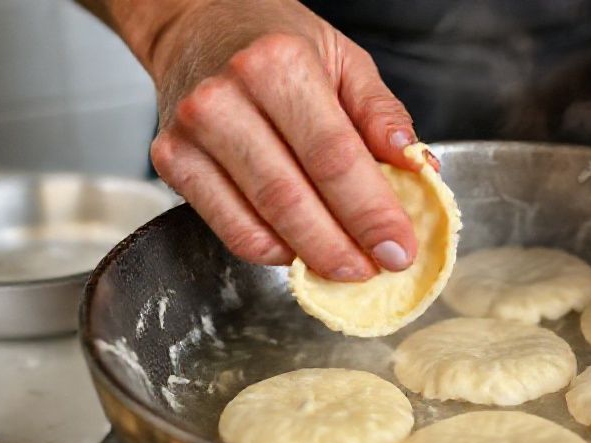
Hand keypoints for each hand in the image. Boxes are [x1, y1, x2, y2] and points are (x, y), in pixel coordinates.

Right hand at [102, 0, 422, 280]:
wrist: (196, 24)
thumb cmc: (276, 40)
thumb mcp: (343, 58)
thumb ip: (381, 114)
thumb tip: (419, 168)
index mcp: (278, 64)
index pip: (334, 157)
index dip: (371, 213)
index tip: (399, 249)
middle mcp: (226, 98)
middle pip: (292, 199)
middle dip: (341, 247)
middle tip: (376, 270)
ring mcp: (191, 133)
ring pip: (259, 221)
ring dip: (309, 256)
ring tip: (346, 266)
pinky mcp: (172, 161)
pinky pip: (228, 228)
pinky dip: (270, 250)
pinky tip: (300, 250)